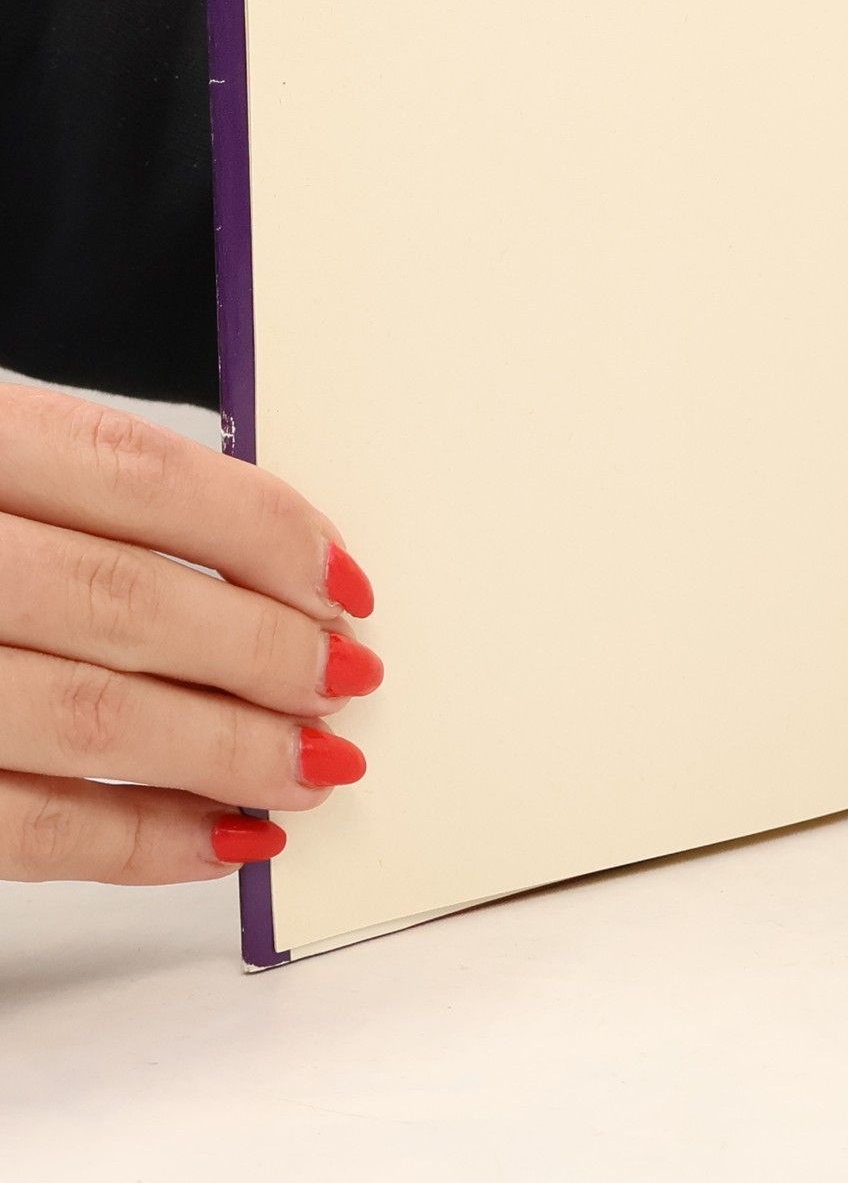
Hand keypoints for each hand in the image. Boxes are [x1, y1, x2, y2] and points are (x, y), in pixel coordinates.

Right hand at [0, 385, 377, 882]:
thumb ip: (98, 496)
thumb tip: (282, 569)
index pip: (143, 474)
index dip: (265, 532)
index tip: (346, 585)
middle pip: (129, 604)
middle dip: (264, 655)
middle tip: (345, 684)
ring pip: (88, 719)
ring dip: (225, 754)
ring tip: (309, 767)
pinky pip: (19, 829)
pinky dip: (138, 842)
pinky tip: (220, 839)